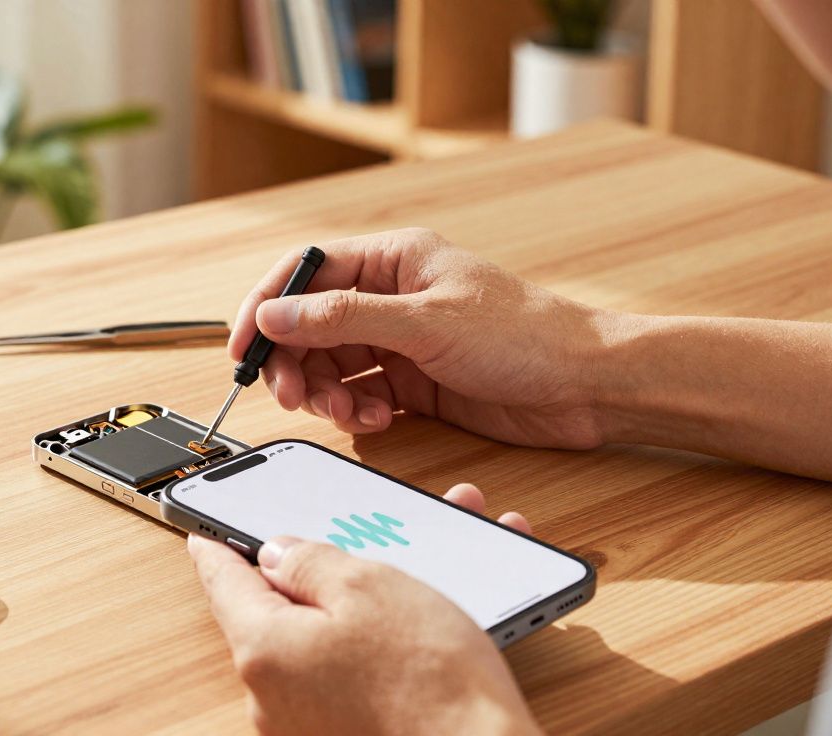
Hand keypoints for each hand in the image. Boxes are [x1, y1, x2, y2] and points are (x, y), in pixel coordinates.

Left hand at [187, 483, 540, 735]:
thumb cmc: (430, 682)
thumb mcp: (366, 585)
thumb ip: (309, 562)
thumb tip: (278, 556)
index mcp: (263, 649)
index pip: (223, 582)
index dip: (219, 547)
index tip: (207, 533)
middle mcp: (272, 699)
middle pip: (279, 615)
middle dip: (321, 575)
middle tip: (353, 546)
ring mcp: (306, 727)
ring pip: (325, 644)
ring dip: (366, 609)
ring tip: (422, 581)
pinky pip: (350, 678)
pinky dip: (381, 650)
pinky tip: (428, 631)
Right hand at [229, 228, 620, 448]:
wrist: (587, 386)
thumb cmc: (525, 336)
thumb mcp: (424, 323)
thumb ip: (343, 318)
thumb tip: (274, 313)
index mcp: (392, 258)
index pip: (304, 272)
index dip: (265, 307)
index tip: (244, 348)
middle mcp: (390, 295)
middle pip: (309, 325)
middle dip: (295, 362)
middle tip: (294, 398)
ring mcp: (401, 340)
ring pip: (331, 364)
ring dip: (326, 393)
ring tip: (347, 414)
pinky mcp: (413, 381)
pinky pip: (360, 393)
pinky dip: (356, 411)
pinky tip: (376, 421)